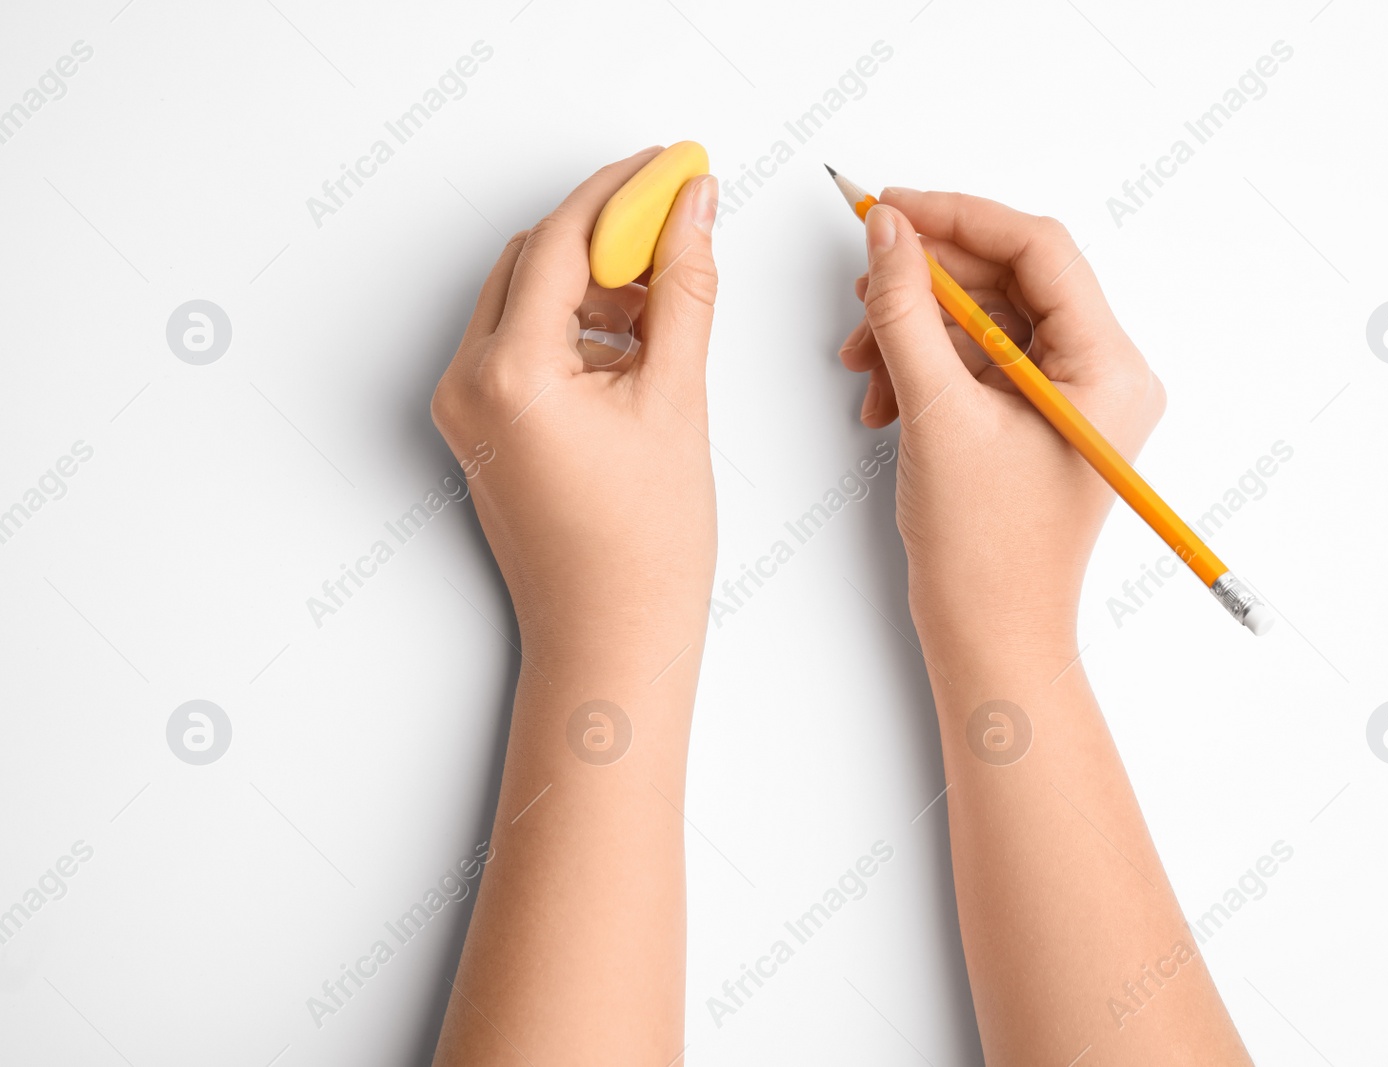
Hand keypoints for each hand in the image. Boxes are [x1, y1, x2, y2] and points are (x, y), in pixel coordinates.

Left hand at [431, 149, 720, 663]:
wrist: (610, 639)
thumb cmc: (642, 551)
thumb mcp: (676, 399)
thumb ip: (685, 289)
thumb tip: (695, 208)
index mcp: (510, 373)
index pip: (564, 240)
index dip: (625, 191)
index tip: (674, 167)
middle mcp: (467, 382)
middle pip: (535, 260)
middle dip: (608, 232)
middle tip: (679, 218)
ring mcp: (464, 406)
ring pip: (525, 298)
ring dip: (592, 280)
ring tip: (667, 294)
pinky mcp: (478, 427)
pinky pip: (520, 343)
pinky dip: (573, 325)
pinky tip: (633, 340)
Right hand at [838, 190, 1163, 665]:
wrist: (990, 636)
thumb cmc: (987, 552)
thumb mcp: (936, 414)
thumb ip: (905, 311)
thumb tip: (886, 231)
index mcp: (1108, 368)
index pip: (1039, 248)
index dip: (958, 218)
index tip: (890, 208)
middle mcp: (1102, 373)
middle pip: (1010, 278)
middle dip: (927, 282)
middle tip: (864, 285)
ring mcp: (1069, 395)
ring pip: (986, 318)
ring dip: (916, 328)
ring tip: (864, 360)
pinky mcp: (1036, 416)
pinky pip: (978, 359)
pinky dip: (925, 365)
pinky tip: (883, 396)